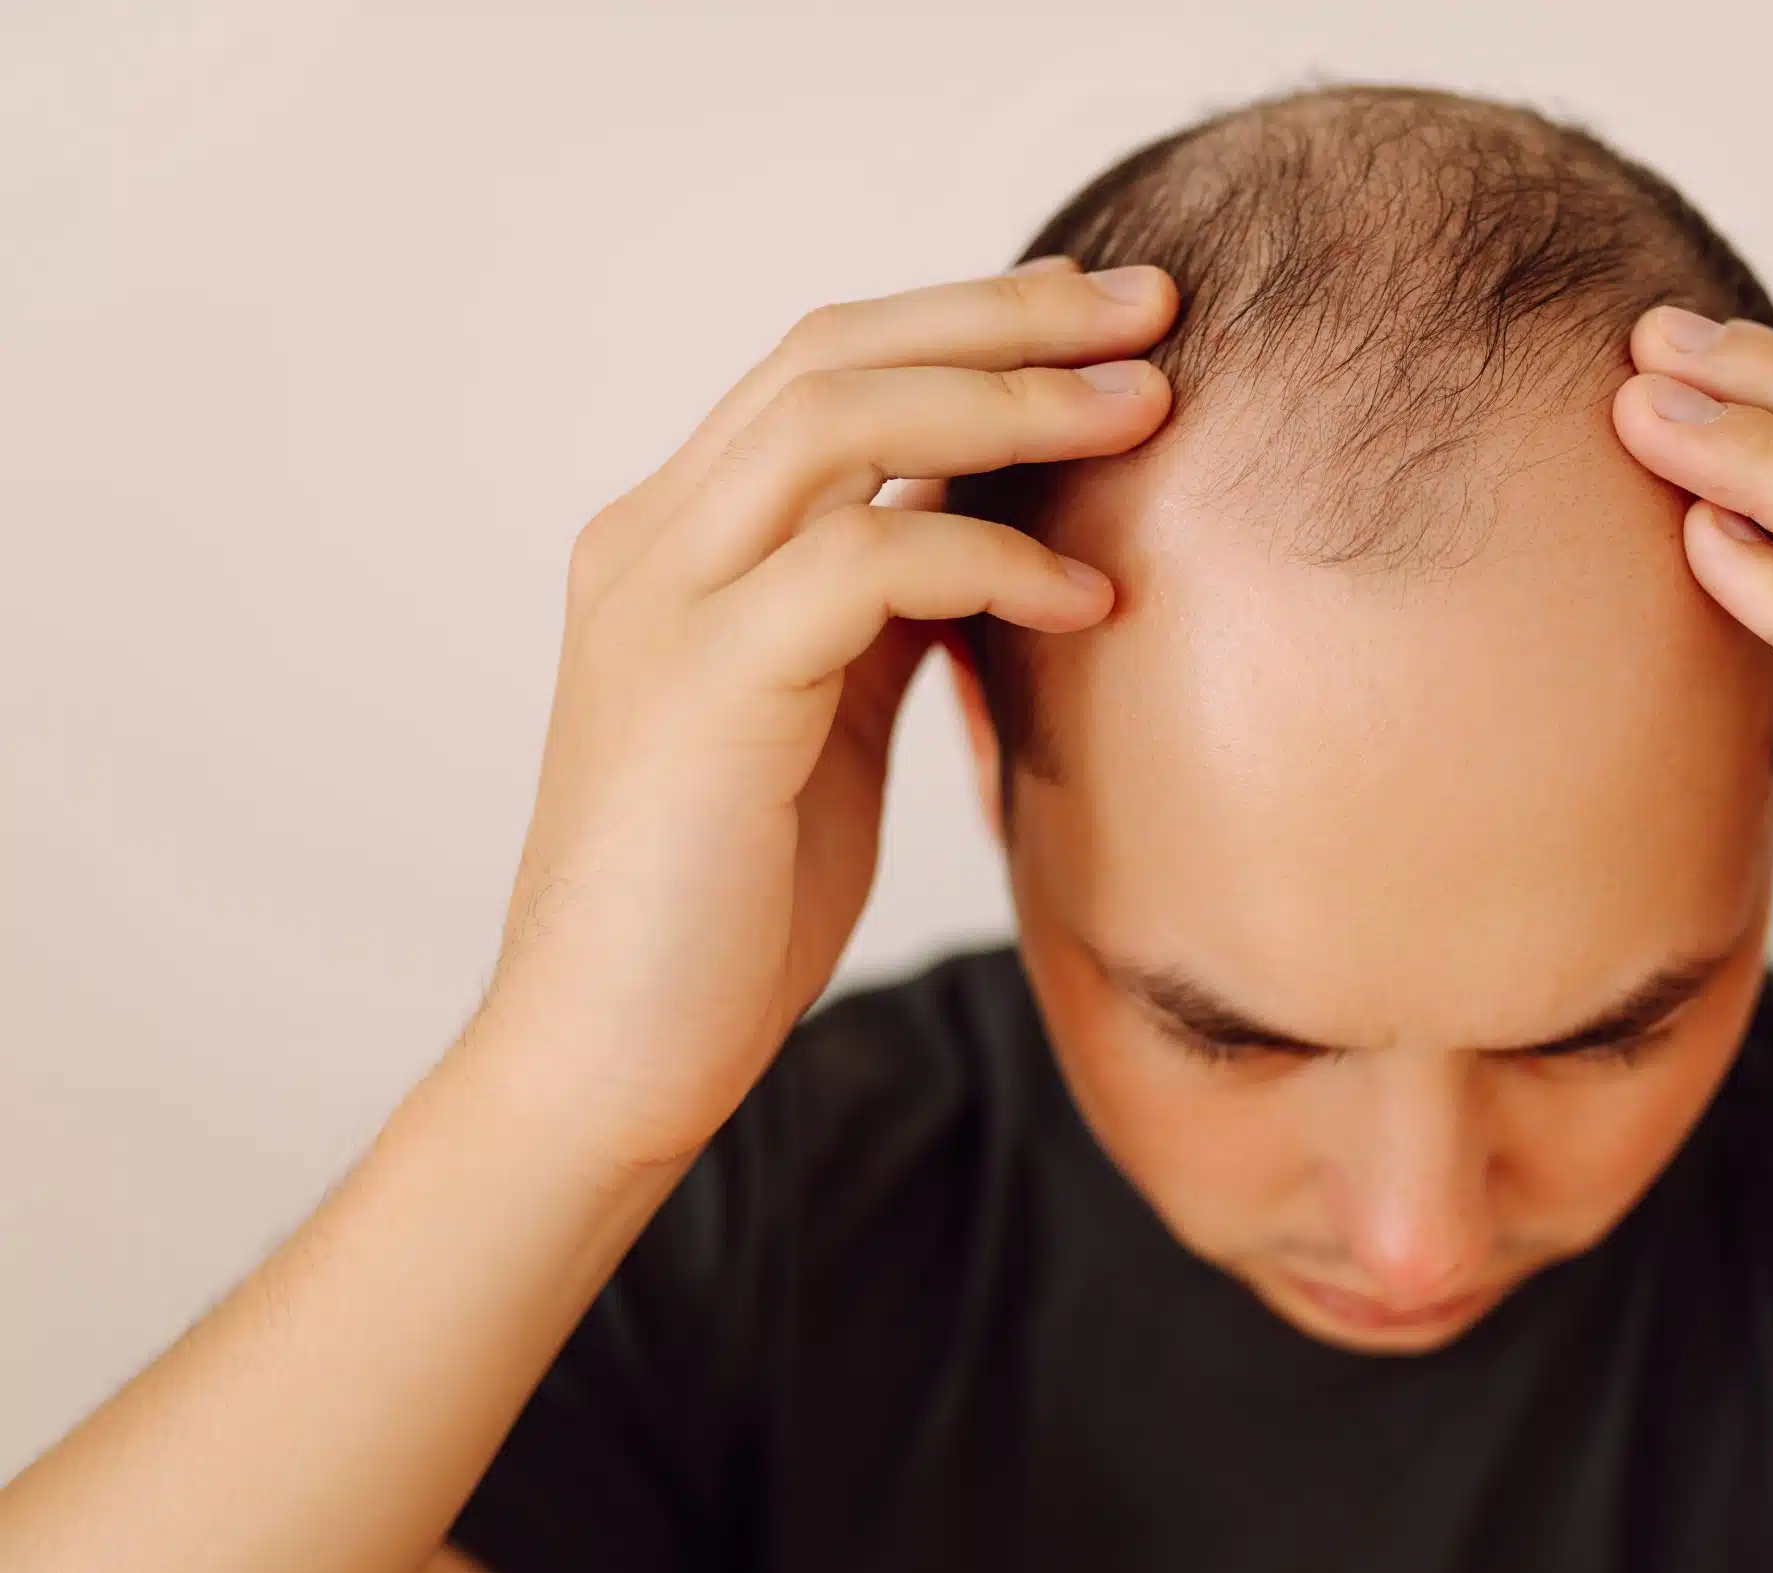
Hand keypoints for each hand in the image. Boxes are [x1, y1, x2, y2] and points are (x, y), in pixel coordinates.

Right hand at [466, 258, 1176, 1170]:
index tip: (1102, 316)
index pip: (826, 366)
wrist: (605, 1058)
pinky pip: (867, 562)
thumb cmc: (726, 907)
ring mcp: (664, 604)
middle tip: (1155, 303)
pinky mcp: (704, 687)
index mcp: (677, 542)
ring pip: (844, 421)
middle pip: (836, 350)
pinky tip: (1088, 594)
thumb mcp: (821, 720)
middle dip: (1010, 314)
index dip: (969, 320)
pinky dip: (992, 557)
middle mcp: (653, 543)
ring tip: (1149, 407)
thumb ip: (875, 615)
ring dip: (1014, 401)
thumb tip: (987, 536)